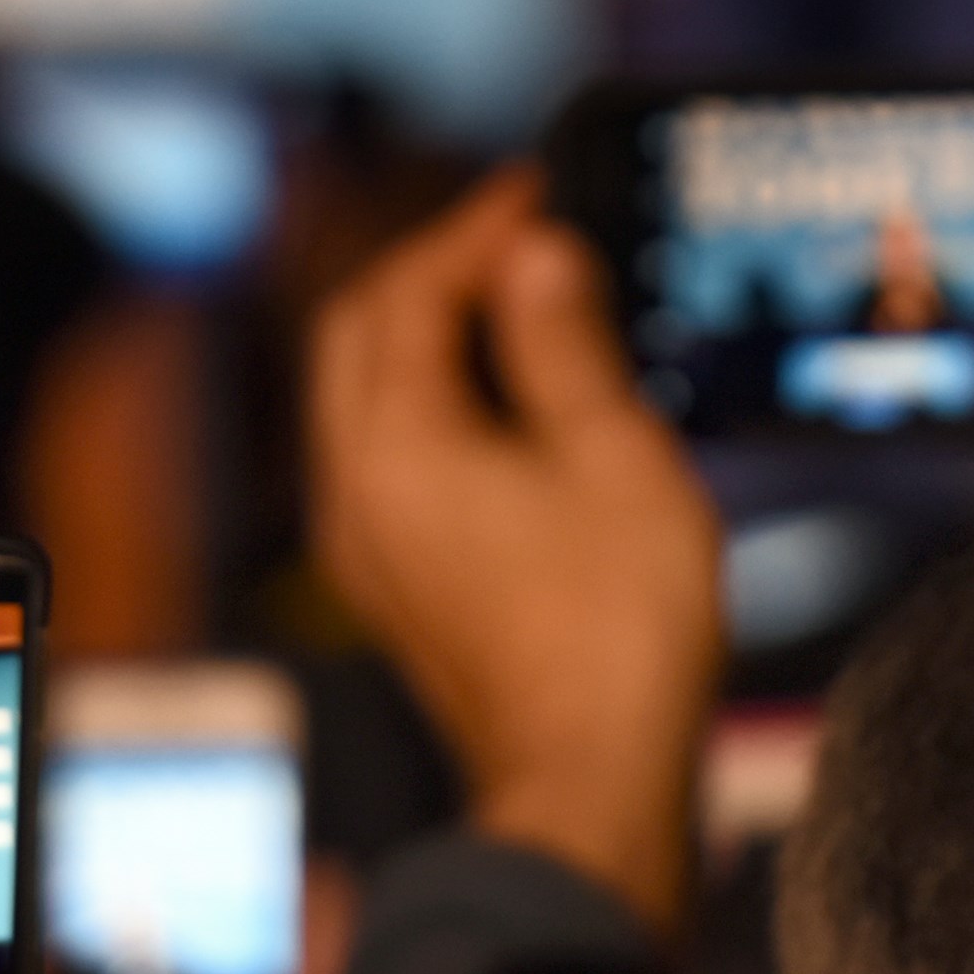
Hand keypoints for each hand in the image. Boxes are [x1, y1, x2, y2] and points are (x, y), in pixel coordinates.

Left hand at [309, 167, 724, 935]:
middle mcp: (357, 491)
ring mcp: (370, 547)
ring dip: (431, 336)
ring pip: (365, 397)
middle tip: (519, 239)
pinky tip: (513, 407)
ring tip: (524, 309)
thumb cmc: (615, 630)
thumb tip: (534, 254)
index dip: (474, 228)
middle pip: (359, 336)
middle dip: (433, 273)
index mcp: (398, 447)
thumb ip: (563, 342)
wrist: (591, 783)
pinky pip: (389, 456)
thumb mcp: (611, 454)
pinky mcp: (400, 587)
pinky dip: (437, 401)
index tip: (537, 190)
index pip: (410, 294)